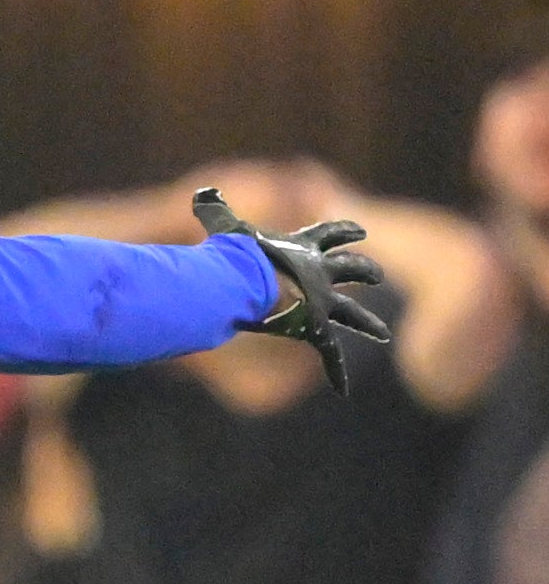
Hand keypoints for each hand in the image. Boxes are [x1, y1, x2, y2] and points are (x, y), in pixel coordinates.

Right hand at [192, 187, 390, 393]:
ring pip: (352, 313)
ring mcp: (323, 302)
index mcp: (304, 247)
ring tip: (382, 332)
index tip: (360, 230)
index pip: (331, 233)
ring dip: (367, 322)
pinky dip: (335, 371)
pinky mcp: (316, 327)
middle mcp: (322, 273)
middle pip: (353, 270)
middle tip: (377, 274)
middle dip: (365, 271)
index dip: (345, 230)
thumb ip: (214, 208)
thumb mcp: (224, 224)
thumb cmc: (236, 250)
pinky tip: (344, 390)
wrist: (248, 279)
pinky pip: (329, 354)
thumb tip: (201, 194)